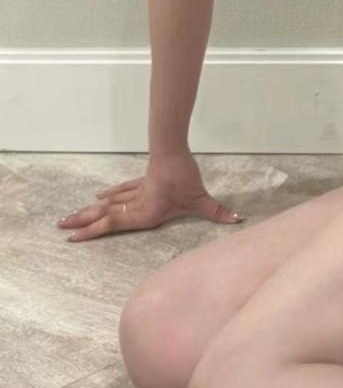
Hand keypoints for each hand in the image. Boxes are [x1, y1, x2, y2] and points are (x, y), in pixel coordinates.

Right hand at [56, 152, 243, 240]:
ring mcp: (135, 192)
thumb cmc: (184, 178)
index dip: (92, 231)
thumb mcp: (200, 199)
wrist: (174, 150)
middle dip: (82, 222)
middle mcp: (134, 205)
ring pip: (108, 202)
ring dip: (89, 209)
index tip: (72, 237)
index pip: (112, 224)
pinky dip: (109, 194)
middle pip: (103, 214)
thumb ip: (216, 212)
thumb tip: (237, 219)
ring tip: (70, 215)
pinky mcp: (141, 181)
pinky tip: (99, 196)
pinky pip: (120, 191)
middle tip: (60, 227)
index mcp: (143, 214)